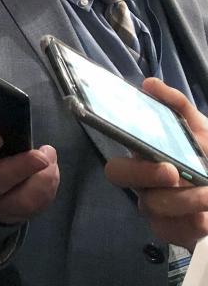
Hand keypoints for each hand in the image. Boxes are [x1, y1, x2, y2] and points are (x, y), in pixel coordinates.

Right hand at [104, 78, 207, 249]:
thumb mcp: (201, 130)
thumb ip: (177, 106)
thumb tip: (149, 83)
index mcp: (143, 158)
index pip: (116, 157)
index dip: (126, 159)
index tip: (151, 152)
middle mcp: (142, 183)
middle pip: (119, 177)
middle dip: (145, 173)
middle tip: (174, 172)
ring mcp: (154, 210)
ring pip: (152, 205)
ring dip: (184, 200)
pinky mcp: (169, 232)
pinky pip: (169, 230)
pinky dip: (190, 223)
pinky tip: (205, 216)